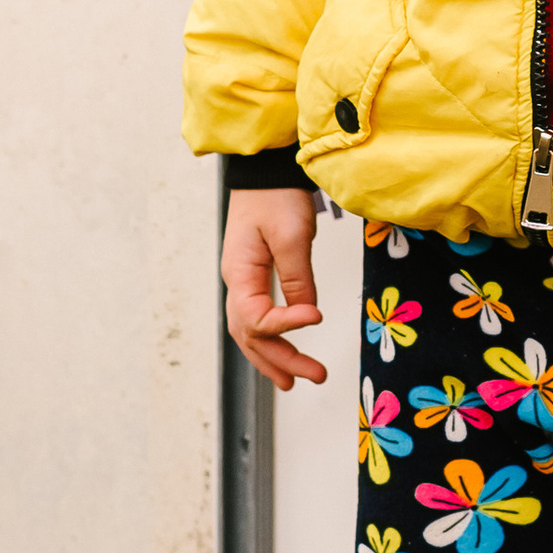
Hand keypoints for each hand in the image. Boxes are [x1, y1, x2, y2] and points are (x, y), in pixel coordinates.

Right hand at [222, 188, 326, 390]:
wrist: (266, 173)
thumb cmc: (275, 197)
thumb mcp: (290, 234)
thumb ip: (298, 277)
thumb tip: (307, 313)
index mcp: (239, 274)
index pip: (256, 317)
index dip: (286, 324)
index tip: (316, 317)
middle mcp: (237, 284)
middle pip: (251, 335)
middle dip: (282, 359)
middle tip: (316, 375)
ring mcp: (244, 283)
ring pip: (252, 332)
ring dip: (274, 358)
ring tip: (296, 380)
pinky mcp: (257, 278)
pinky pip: (259, 319)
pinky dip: (271, 341)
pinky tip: (285, 354)